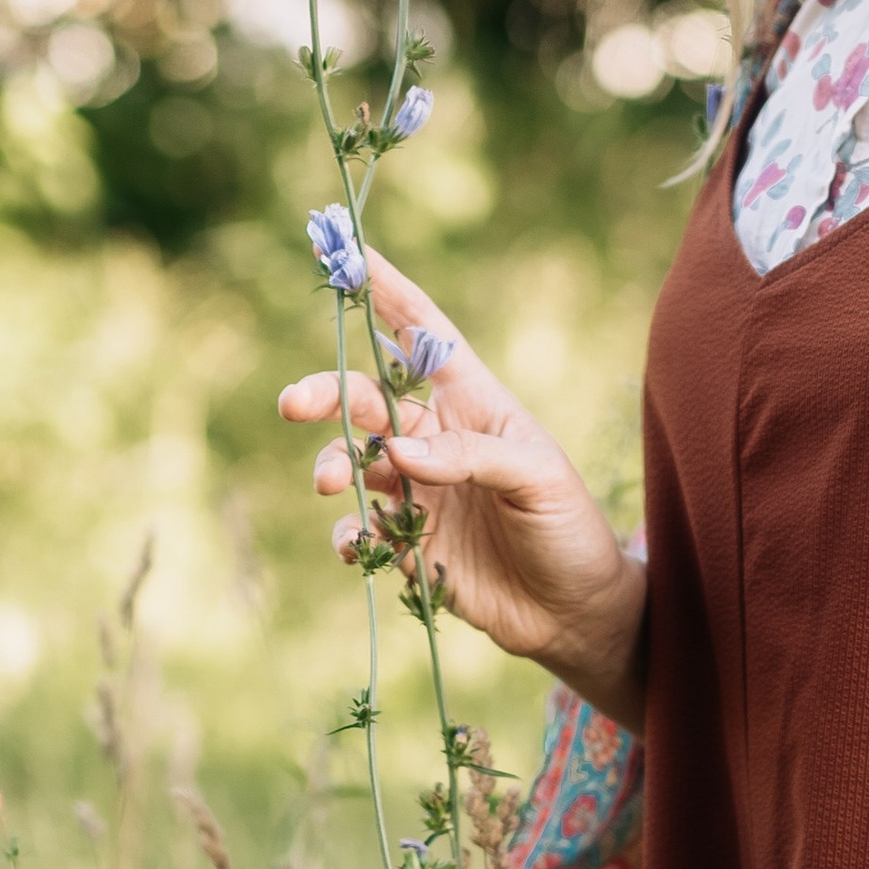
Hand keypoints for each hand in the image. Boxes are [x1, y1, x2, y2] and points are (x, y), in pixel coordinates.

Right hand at [277, 244, 647, 731]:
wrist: (575, 613)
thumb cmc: (570, 529)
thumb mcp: (537, 479)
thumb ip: (471, 458)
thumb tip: (398, 452)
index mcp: (473, 403)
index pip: (424, 334)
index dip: (388, 293)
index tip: (349, 254)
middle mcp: (437, 438)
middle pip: (367, 398)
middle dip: (326, 393)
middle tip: (293, 403)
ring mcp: (419, 490)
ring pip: (354, 460)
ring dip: (335, 464)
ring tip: (333, 483)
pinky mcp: (407, 543)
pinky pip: (360, 528)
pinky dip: (349, 534)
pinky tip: (356, 548)